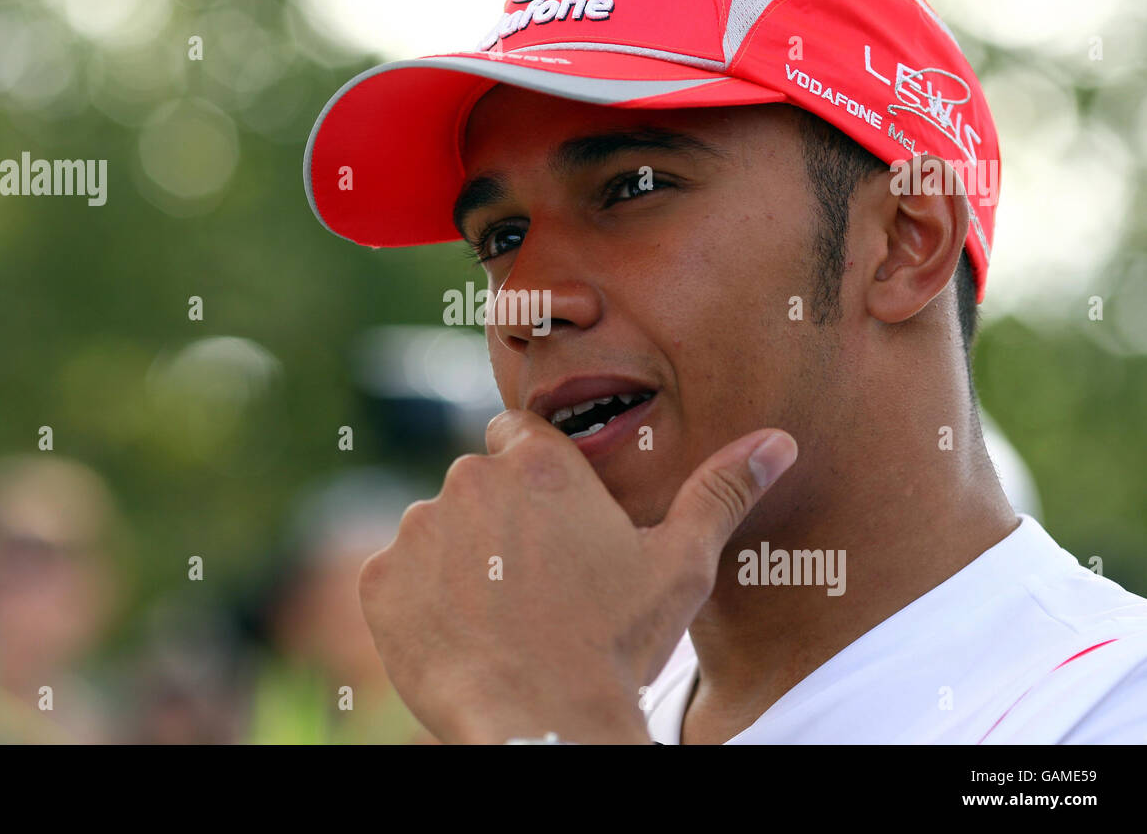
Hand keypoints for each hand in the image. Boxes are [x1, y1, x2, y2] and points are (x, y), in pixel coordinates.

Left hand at [358, 409, 796, 743]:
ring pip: (435, 528)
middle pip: (476, 482)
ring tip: (499, 613)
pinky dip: (418, 599)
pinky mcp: (380, 582)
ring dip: (457, 558)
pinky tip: (460, 633)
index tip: (549, 520)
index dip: (533, 475)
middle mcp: (469, 483)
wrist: (545, 726)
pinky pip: (395, 574)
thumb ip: (721, 491)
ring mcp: (418, 531)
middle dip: (497, 519)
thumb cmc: (617, 647)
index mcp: (539, 467)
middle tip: (532, 580)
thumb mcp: (680, 566)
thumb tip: (779, 441)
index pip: (515, 434)